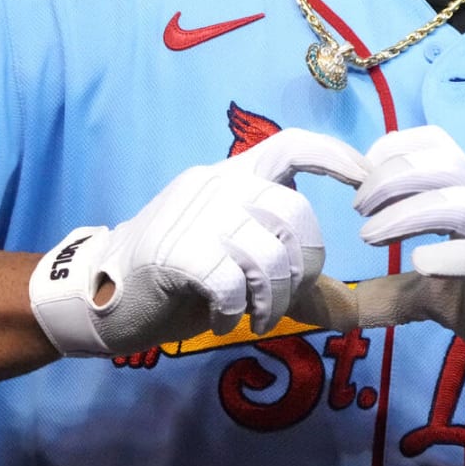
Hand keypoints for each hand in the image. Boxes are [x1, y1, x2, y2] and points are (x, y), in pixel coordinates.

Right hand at [30, 129, 367, 356]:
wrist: (100, 293)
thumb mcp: (229, 251)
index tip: (364, 182)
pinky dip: (234, 313)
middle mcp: (216, 184)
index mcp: (231, 175)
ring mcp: (195, 216)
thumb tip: (340, 294)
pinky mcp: (175, 253)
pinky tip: (222, 320)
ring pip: (269, 256)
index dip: (334, 157)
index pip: (290, 145)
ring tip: (254, 317)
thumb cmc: (176, 277)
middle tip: (284, 299)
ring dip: (272, 302)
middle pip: (296, 215)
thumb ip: (275, 252)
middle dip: (306, 267)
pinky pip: (232, 286)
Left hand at [354, 126, 464, 417]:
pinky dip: (450, 256)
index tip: (359, 176)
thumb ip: (399, 288)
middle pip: (443, 163)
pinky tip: (420, 265)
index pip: (437, 144)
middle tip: (358, 208)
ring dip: (406, 212)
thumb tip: (348, 300)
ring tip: (371, 236)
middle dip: (391, 177)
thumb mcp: (439, 294)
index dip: (393, 148)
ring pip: (461, 202)